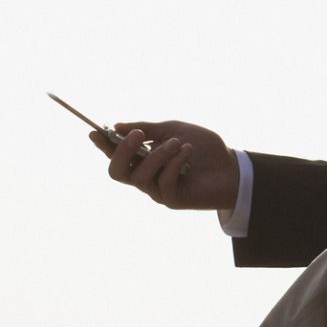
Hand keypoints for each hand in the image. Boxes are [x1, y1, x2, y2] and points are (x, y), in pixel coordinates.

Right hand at [91, 119, 238, 211]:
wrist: (232, 167)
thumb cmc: (204, 148)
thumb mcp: (174, 130)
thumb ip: (148, 129)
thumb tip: (117, 126)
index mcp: (142, 159)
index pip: (115, 155)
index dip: (102, 145)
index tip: (94, 131)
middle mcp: (145, 177)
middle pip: (116, 173)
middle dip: (123, 152)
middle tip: (138, 135)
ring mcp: (157, 190)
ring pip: (141, 177)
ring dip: (158, 155)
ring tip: (177, 143)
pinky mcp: (172, 200)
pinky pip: (163, 182)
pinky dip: (174, 163)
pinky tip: (188, 152)